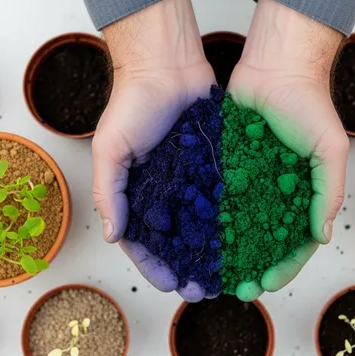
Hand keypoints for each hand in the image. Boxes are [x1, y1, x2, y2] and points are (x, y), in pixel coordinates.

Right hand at [92, 0, 215, 301]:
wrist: (166, 65)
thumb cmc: (130, 105)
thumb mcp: (110, 149)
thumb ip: (110, 191)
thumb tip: (113, 235)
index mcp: (137, 194)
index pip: (143, 242)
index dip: (155, 267)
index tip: (171, 286)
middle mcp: (165, 193)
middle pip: (177, 242)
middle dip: (189, 268)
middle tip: (205, 290)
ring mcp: (191, 181)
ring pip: (203, 226)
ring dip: (213, 253)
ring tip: (228, 274)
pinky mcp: (214, 166)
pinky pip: (222, 198)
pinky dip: (231, 221)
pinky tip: (244, 240)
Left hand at [227, 0, 348, 300]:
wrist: (277, 68)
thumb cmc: (311, 106)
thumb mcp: (330, 151)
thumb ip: (327, 192)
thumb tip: (322, 237)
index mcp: (302, 198)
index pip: (294, 245)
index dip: (283, 268)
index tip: (264, 284)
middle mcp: (274, 196)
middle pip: (261, 243)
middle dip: (248, 268)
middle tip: (231, 289)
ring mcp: (249, 184)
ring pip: (235, 227)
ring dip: (224, 253)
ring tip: (208, 272)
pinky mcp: (225, 168)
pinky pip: (215, 198)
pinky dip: (206, 220)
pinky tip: (192, 238)